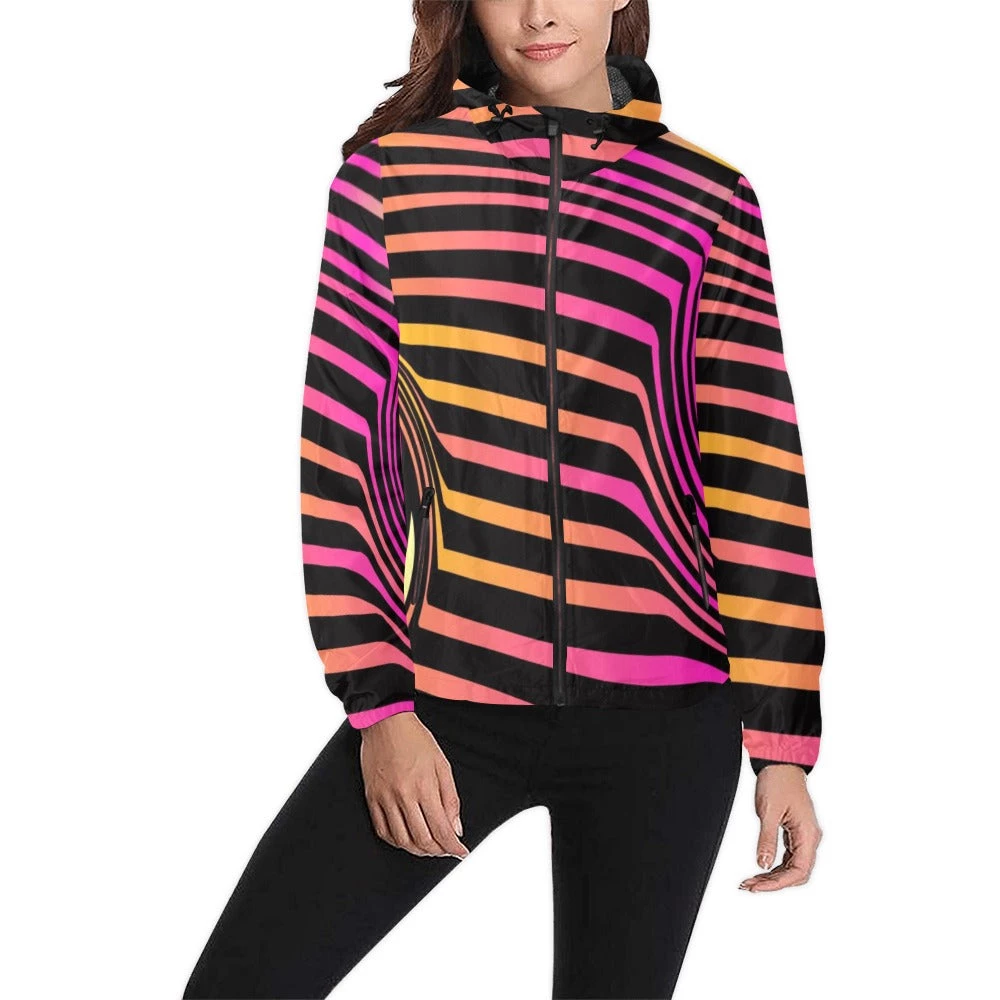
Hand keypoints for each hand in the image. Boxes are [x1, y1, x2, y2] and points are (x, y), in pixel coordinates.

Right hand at [358, 711, 469, 859]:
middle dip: (438, 851)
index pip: (441, 829)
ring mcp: (385, 798)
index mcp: (424, 786)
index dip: (453, 846)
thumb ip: (451, 798)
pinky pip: (382, 831)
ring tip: (429, 848)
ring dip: (418, 850)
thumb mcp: (442, 764)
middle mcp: (403, 795)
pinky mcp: (371, 798)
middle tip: (447, 850)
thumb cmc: (416, 740)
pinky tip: (407, 840)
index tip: (461, 852)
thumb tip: (456, 828)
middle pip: (422, 839)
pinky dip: (396, 842)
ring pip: (402, 840)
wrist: (386, 722)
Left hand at [739, 764, 821, 891]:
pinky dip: (774, 865)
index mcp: (808, 834)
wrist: (781, 763)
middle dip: (774, 883)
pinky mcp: (796, 832)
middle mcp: (810, 838)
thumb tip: (762, 864)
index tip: (758, 887)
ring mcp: (803, 835)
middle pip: (797, 874)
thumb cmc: (778, 781)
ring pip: (792, 867)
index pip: (798, 872)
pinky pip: (789, 857)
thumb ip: (766, 840)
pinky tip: (761, 869)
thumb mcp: (768, 811)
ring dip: (773, 876)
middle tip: (750, 886)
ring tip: (751, 881)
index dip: (778, 884)